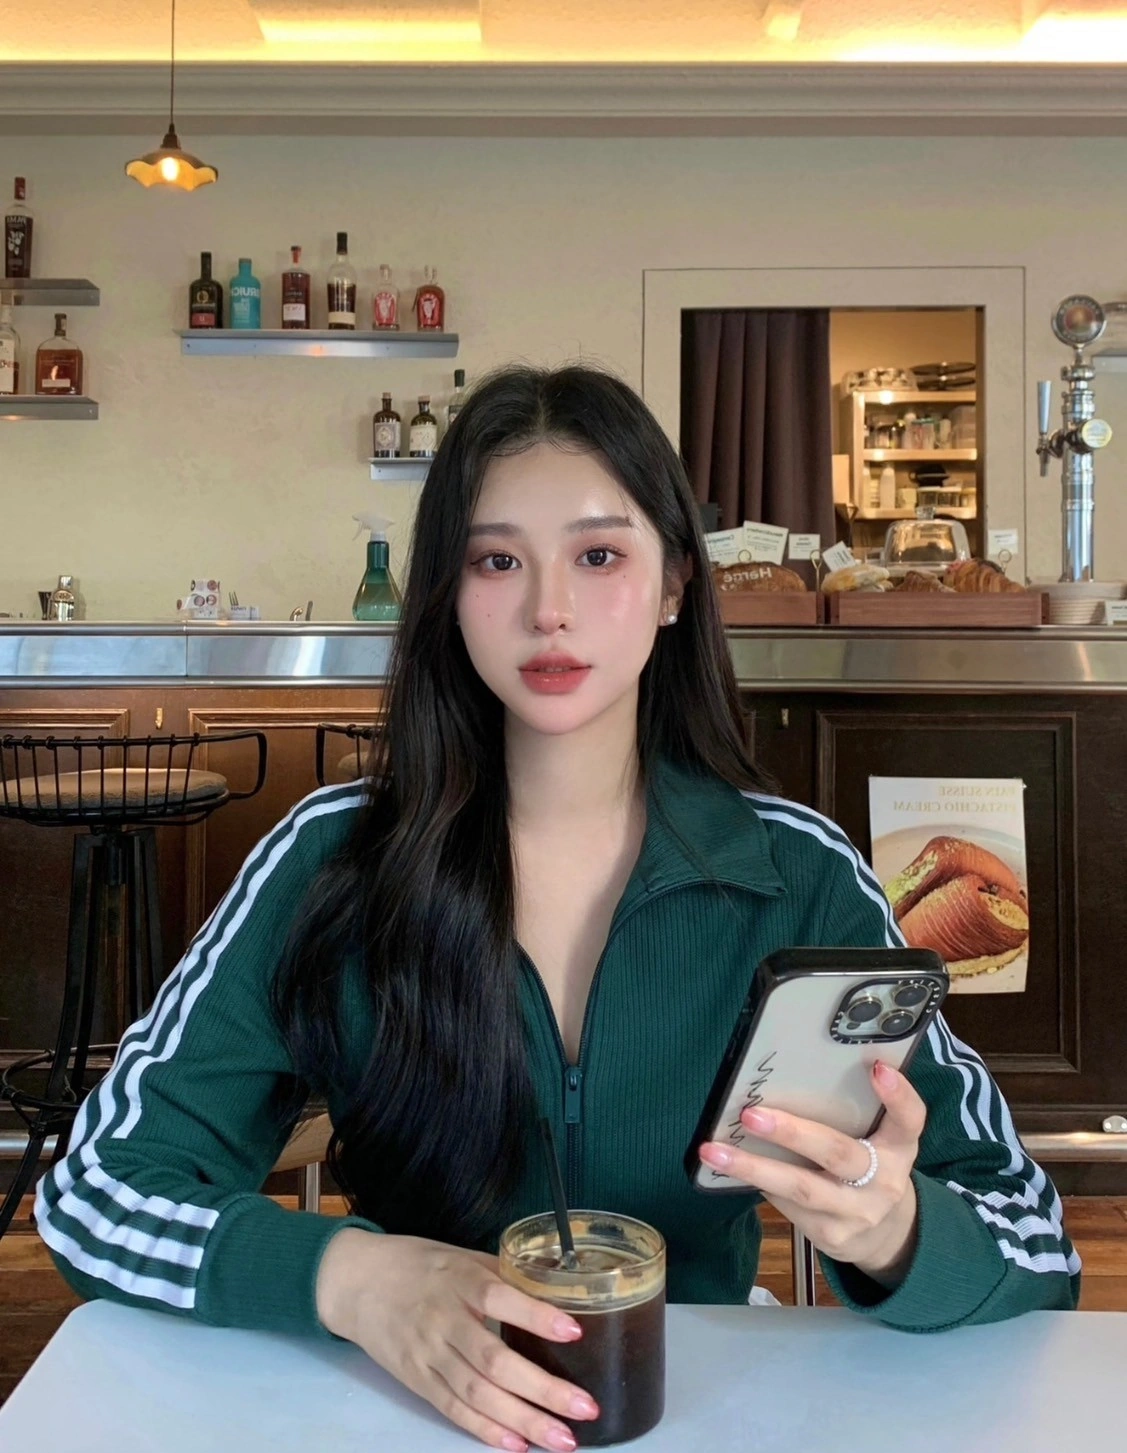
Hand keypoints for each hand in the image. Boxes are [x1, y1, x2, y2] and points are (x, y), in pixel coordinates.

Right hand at [316, 1228, 598, 1451]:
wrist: (356, 1282)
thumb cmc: (418, 1264)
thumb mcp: (460, 1256)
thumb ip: (504, 1275)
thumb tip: (556, 1290)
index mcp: (458, 1281)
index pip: (499, 1298)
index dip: (536, 1316)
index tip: (574, 1331)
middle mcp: (444, 1321)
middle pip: (494, 1360)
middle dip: (542, 1389)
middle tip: (585, 1407)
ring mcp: (428, 1355)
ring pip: (478, 1394)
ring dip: (523, 1420)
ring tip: (562, 1438)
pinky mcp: (417, 1381)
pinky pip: (454, 1410)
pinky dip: (485, 1430)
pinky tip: (517, 1444)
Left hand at [699, 1060, 924, 1287]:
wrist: (888, 1237)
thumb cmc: (871, 1169)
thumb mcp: (880, 1141)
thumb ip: (857, 1113)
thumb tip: (792, 1073)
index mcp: (900, 1147)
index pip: (910, 1119)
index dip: (897, 1095)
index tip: (876, 1068)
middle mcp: (884, 1181)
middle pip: (837, 1152)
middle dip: (791, 1133)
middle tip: (750, 1114)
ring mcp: (857, 1213)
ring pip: (801, 1187)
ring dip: (752, 1168)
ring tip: (714, 1152)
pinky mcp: (832, 1236)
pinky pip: (787, 1205)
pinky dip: (759, 1183)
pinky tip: (733, 1170)